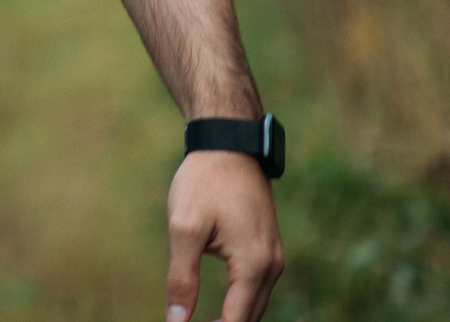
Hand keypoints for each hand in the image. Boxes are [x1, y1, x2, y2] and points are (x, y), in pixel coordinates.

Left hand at [165, 151, 283, 321]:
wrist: (229, 144)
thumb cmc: (205, 182)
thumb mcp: (184, 228)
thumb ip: (182, 278)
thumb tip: (176, 321)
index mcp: (254, 266)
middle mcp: (271, 267)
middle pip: (249, 319)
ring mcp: (273, 258)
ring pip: (255, 306)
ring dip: (232, 320)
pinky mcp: (267, 249)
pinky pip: (256, 290)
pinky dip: (240, 306)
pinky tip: (217, 312)